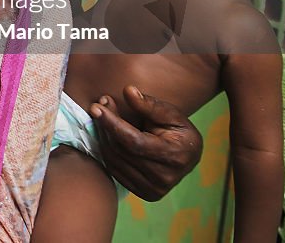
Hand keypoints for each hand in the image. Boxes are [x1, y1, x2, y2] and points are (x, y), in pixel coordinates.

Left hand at [91, 86, 202, 200]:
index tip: (97, 107)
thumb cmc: (178, 130)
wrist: (188, 156)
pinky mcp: (144, 193)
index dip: (112, 123)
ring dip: (103, 137)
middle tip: (99, 106)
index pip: (133, 142)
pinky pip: (114, 170)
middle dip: (106, 126)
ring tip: (103, 117)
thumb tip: (128, 90)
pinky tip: (108, 135)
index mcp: (174, 156)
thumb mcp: (170, 113)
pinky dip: (107, 150)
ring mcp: (153, 189)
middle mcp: (163, 178)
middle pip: (121, 150)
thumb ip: (149, 104)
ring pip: (114, 160)